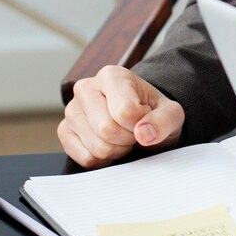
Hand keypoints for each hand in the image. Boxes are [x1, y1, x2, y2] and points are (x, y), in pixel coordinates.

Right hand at [58, 66, 184, 167]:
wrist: (139, 120)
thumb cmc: (153, 114)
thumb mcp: (171, 114)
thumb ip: (164, 121)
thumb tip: (144, 134)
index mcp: (112, 75)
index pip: (125, 111)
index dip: (141, 124)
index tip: (145, 118)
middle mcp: (85, 88)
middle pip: (107, 130)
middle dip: (128, 139)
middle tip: (134, 132)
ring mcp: (71, 110)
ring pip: (96, 148)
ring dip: (117, 150)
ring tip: (122, 137)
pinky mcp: (64, 131)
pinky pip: (85, 159)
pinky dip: (103, 160)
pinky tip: (109, 145)